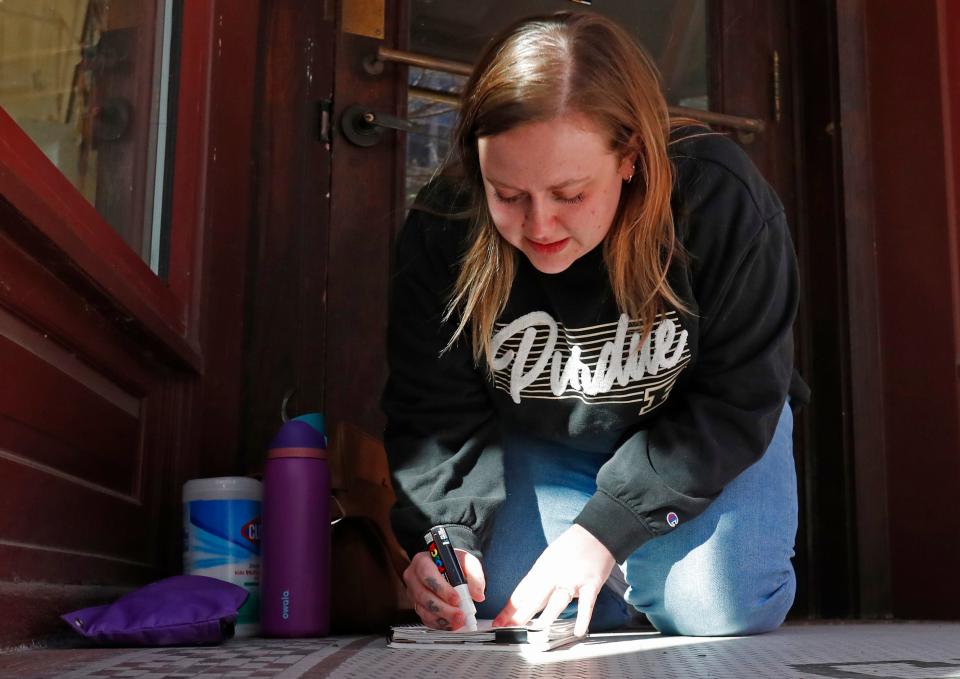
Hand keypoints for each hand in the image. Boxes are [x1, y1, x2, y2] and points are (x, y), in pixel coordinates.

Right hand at [402, 548, 485, 629]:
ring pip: (424, 610)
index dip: (441, 589)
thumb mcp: (467, 561)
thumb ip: (474, 575)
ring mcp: (413, 593)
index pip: (427, 575)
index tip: (457, 599)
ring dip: (443, 618)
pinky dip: (440, 623)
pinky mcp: (417, 606)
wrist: (448, 568)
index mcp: (422, 561)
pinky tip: (452, 624)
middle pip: (424, 596)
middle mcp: (414, 577)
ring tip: (459, 621)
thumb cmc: (454, 563)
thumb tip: (478, 595)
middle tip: (460, 615)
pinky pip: (426, 619)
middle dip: (444, 609)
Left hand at [492, 524, 614, 636]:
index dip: (509, 608)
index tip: (499, 621)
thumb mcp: (549, 558)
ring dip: (546, 616)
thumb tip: (524, 600)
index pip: (522, 591)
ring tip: (536, 629)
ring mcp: (573, 580)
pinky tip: (578, 630)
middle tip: (508, 627)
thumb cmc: (571, 546)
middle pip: (535, 598)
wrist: (596, 533)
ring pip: (557, 601)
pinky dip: (583, 618)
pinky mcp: (591, 584)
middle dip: (520, 614)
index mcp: (542, 568)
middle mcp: (555, 574)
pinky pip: (586, 604)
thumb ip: (539, 579)